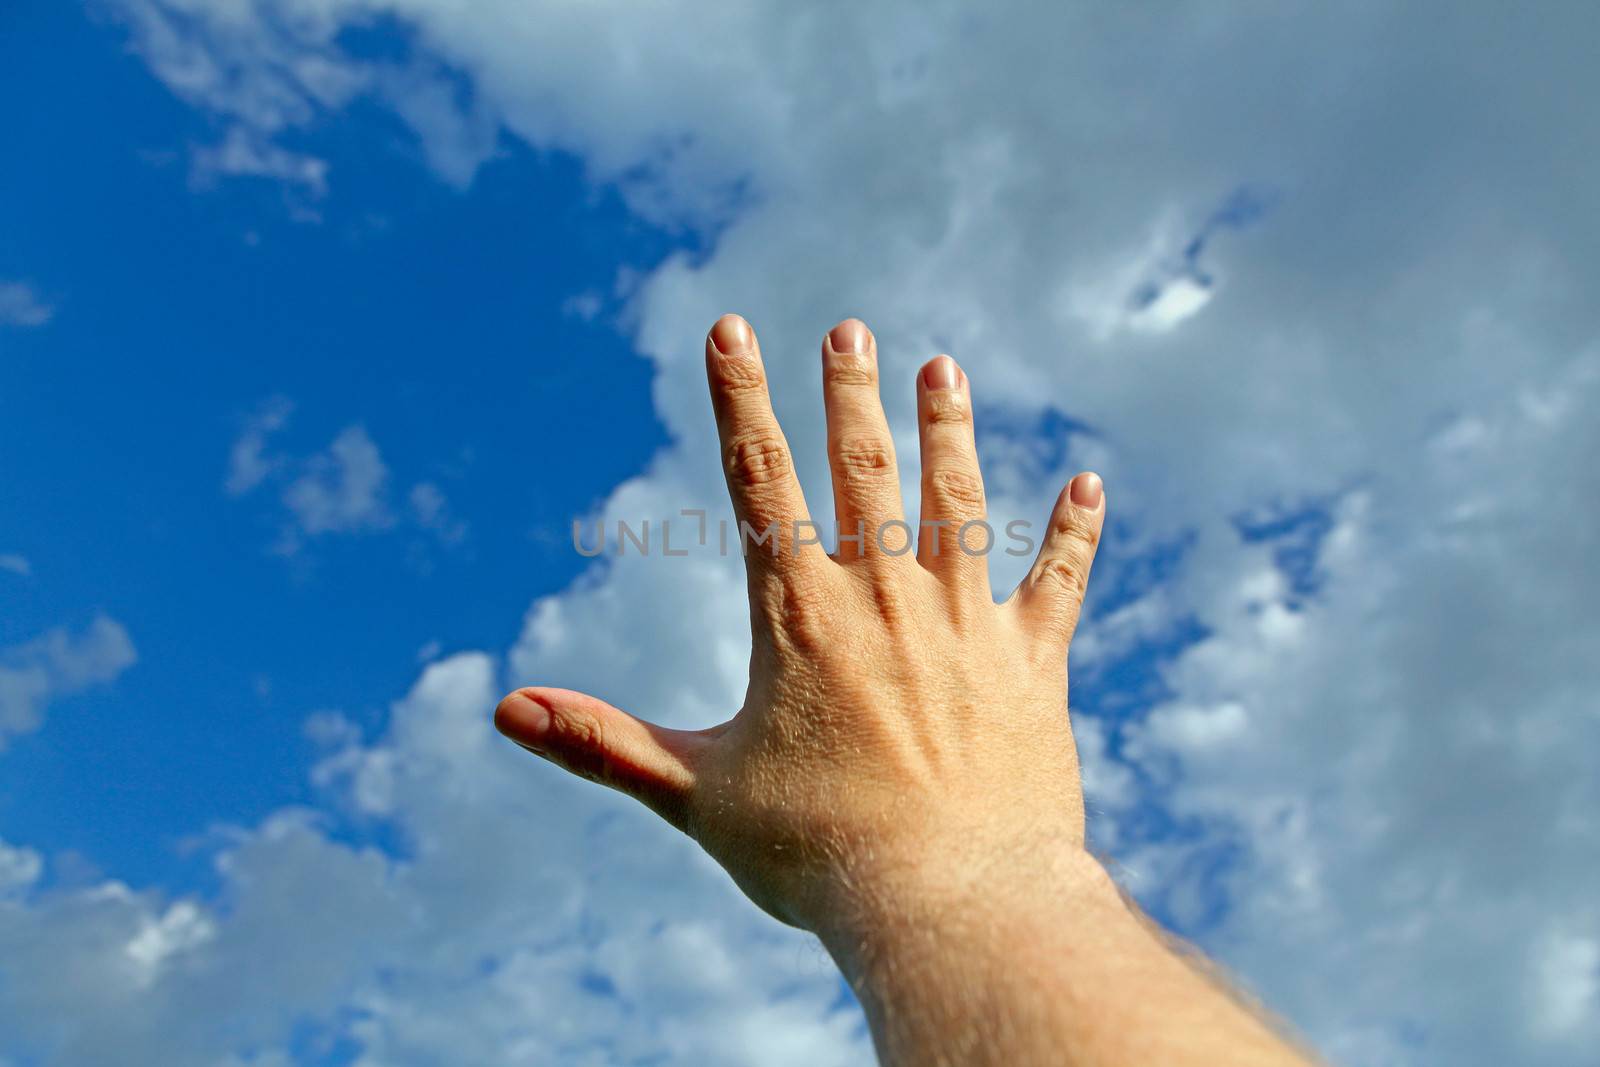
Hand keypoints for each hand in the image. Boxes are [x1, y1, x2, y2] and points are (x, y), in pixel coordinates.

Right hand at [494, 313, 1104, 935]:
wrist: (950, 902)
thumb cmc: (815, 855)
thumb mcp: (694, 796)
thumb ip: (601, 743)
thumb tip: (503, 712)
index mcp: (799, 616)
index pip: (757, 480)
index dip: (741, 399)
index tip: (733, 329)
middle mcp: (885, 598)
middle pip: (864, 468)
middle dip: (851, 392)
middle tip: (851, 328)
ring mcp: (965, 624)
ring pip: (958, 500)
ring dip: (949, 430)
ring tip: (945, 368)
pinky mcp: (1032, 664)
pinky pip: (1057, 582)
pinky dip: (1072, 533)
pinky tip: (1086, 484)